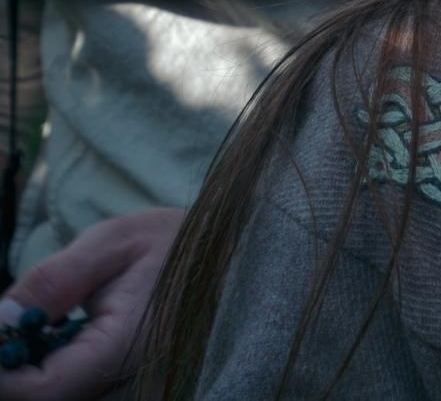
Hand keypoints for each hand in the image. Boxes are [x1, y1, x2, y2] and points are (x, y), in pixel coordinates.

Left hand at [0, 208, 184, 399]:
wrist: (233, 247)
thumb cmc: (178, 240)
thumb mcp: (113, 242)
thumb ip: (53, 281)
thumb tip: (0, 320)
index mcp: (124, 347)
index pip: (41, 391)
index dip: (2, 372)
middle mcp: (128, 378)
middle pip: (46, 396)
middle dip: (16, 364)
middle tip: (14, 322)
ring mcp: (129, 382)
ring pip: (60, 391)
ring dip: (33, 365)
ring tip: (36, 322)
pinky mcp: (125, 377)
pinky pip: (76, 384)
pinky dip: (52, 363)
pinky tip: (57, 331)